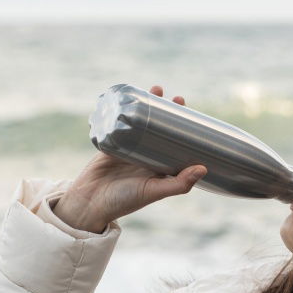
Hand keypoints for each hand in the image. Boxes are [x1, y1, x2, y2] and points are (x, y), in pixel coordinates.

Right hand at [53, 84, 207, 231]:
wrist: (89, 202)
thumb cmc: (124, 201)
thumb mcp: (153, 192)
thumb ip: (178, 184)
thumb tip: (203, 168)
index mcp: (160, 169)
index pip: (177, 147)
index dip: (186, 133)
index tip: (194, 117)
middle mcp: (147, 158)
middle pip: (162, 131)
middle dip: (169, 114)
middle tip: (177, 99)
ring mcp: (130, 148)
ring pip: (142, 124)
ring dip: (149, 107)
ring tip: (157, 90)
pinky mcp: (112, 142)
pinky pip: (121, 123)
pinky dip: (126, 110)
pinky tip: (132, 96)